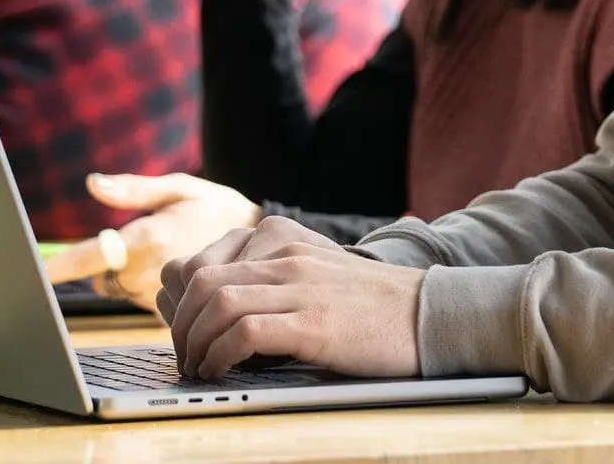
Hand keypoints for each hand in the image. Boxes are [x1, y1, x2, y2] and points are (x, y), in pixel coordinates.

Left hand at [39, 173, 261, 311]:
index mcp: (148, 237)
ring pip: (122, 291)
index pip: (91, 255)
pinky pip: (143, 304)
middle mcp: (151, 271)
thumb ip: (133, 189)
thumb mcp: (179, 188)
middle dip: (111, 263)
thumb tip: (93, 184)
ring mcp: (163, 295)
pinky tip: (177, 276)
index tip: (33, 275)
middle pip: (102, 277)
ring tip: (168, 256)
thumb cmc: (217, 207)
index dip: (59, 267)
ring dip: (132, 277)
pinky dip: (150, 291)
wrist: (264, 246)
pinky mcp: (174, 313)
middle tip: (145, 243)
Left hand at [158, 215, 422, 378]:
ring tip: (199, 368)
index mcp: (285, 242)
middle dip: (181, 325)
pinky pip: (245, 331)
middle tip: (186, 357)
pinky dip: (221, 355)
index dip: (182, 301)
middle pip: (202, 281)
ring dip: (196, 342)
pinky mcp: (314, 322)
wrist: (432, 314)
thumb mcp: (319, 278)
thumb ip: (277, 282)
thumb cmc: (376, 308)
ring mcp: (301, 287)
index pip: (206, 262)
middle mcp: (287, 256)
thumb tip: (227, 315)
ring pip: (216, 302)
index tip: (186, 332)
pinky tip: (223, 371)